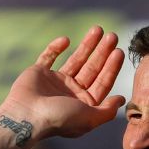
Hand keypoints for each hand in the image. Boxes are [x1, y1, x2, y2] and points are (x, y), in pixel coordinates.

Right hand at [0, 26, 125, 141]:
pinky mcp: (39, 73)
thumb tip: (122, 100)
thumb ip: (107, 111)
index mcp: (84, 104)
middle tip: (112, 36)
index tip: (119, 52)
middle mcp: (71, 93)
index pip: (102, 82)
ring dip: (87, 45)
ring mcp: (55, 82)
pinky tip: (66, 40)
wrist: (26, 117)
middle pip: (92, 69)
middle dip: (102, 52)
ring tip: (97, 29)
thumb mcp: (89, 118)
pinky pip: (49, 56)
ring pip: (75, 60)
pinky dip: (56, 47)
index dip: (112, 67)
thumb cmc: (59, 119)